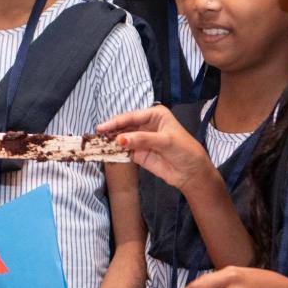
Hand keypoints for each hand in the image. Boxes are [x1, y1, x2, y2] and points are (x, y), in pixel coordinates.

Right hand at [97, 105, 214, 190]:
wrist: (191, 173)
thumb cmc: (184, 150)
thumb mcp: (165, 141)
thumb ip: (142, 139)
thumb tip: (120, 139)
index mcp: (155, 115)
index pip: (132, 116)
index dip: (117, 122)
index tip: (102, 128)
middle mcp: (146, 125)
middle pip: (124, 126)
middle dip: (111, 130)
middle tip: (96, 136)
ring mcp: (141, 139)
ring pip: (122, 138)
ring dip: (111, 141)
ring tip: (97, 144)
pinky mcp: (138, 154)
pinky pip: (124, 151)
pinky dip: (115, 152)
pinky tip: (106, 152)